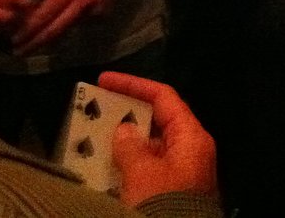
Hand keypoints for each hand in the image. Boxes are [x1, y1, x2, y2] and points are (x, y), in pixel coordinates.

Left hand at [12, 0, 139, 53]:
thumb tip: (30, 6)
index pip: (45, 15)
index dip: (29, 30)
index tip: (14, 40)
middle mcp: (82, 4)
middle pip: (55, 31)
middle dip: (35, 44)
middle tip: (18, 53)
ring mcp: (94, 12)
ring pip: (66, 30)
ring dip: (48, 38)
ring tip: (32, 43)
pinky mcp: (102, 15)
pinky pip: (79, 24)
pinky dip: (66, 26)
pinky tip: (58, 25)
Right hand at [99, 71, 218, 208]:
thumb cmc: (163, 205)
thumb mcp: (142, 173)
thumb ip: (129, 145)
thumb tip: (123, 130)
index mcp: (192, 138)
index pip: (164, 97)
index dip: (134, 85)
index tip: (104, 80)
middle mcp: (191, 152)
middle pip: (157, 122)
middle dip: (126, 116)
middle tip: (96, 111)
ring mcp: (182, 175)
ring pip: (150, 149)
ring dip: (123, 144)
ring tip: (92, 140)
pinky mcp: (173, 196)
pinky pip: (147, 171)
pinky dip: (127, 167)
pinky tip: (104, 169)